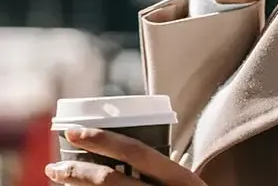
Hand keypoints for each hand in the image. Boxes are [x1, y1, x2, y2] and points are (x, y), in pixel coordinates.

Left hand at [45, 128, 206, 185]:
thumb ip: (165, 171)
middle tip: (55, 164)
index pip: (136, 151)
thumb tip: (126, 150)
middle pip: (111, 179)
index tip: (73, 131)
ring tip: (58, 176)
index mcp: (180, 178)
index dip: (102, 139)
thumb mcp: (187, 184)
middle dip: (76, 170)